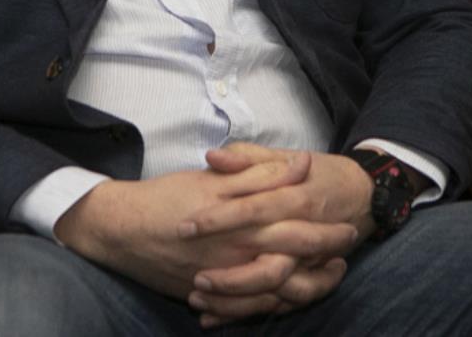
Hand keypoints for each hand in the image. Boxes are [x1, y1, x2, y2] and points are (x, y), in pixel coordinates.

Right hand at [54, 150, 356, 316]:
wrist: (123, 231)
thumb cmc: (168, 197)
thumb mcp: (216, 178)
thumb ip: (261, 172)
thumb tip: (301, 163)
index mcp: (242, 218)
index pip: (297, 223)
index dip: (326, 226)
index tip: (348, 223)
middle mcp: (238, 252)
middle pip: (295, 258)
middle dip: (326, 256)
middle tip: (347, 251)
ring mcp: (226, 279)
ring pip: (279, 291)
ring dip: (309, 286)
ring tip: (328, 275)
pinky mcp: (212, 297)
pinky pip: (252, 308)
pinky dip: (275, 304)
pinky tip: (290, 295)